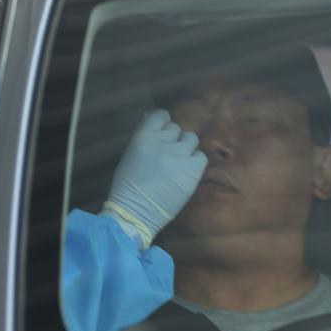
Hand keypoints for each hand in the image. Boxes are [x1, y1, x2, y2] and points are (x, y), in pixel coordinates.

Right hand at [103, 109, 207, 249]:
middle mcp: (161, 143)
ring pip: (190, 138)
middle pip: (176, 128)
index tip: (164, 132)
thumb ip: (145, 140)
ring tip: (178, 164)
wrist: (135, 214)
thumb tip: (159, 127)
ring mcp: (178, 156)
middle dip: (173, 140)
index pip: (160, 116)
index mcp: (142, 137)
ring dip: (186, 148)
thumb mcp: (130, 156)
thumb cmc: (128, 188)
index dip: (164, 123)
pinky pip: (201, 156)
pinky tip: (187, 172)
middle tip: (168, 156)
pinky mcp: (191, 170)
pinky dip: (196, 162)